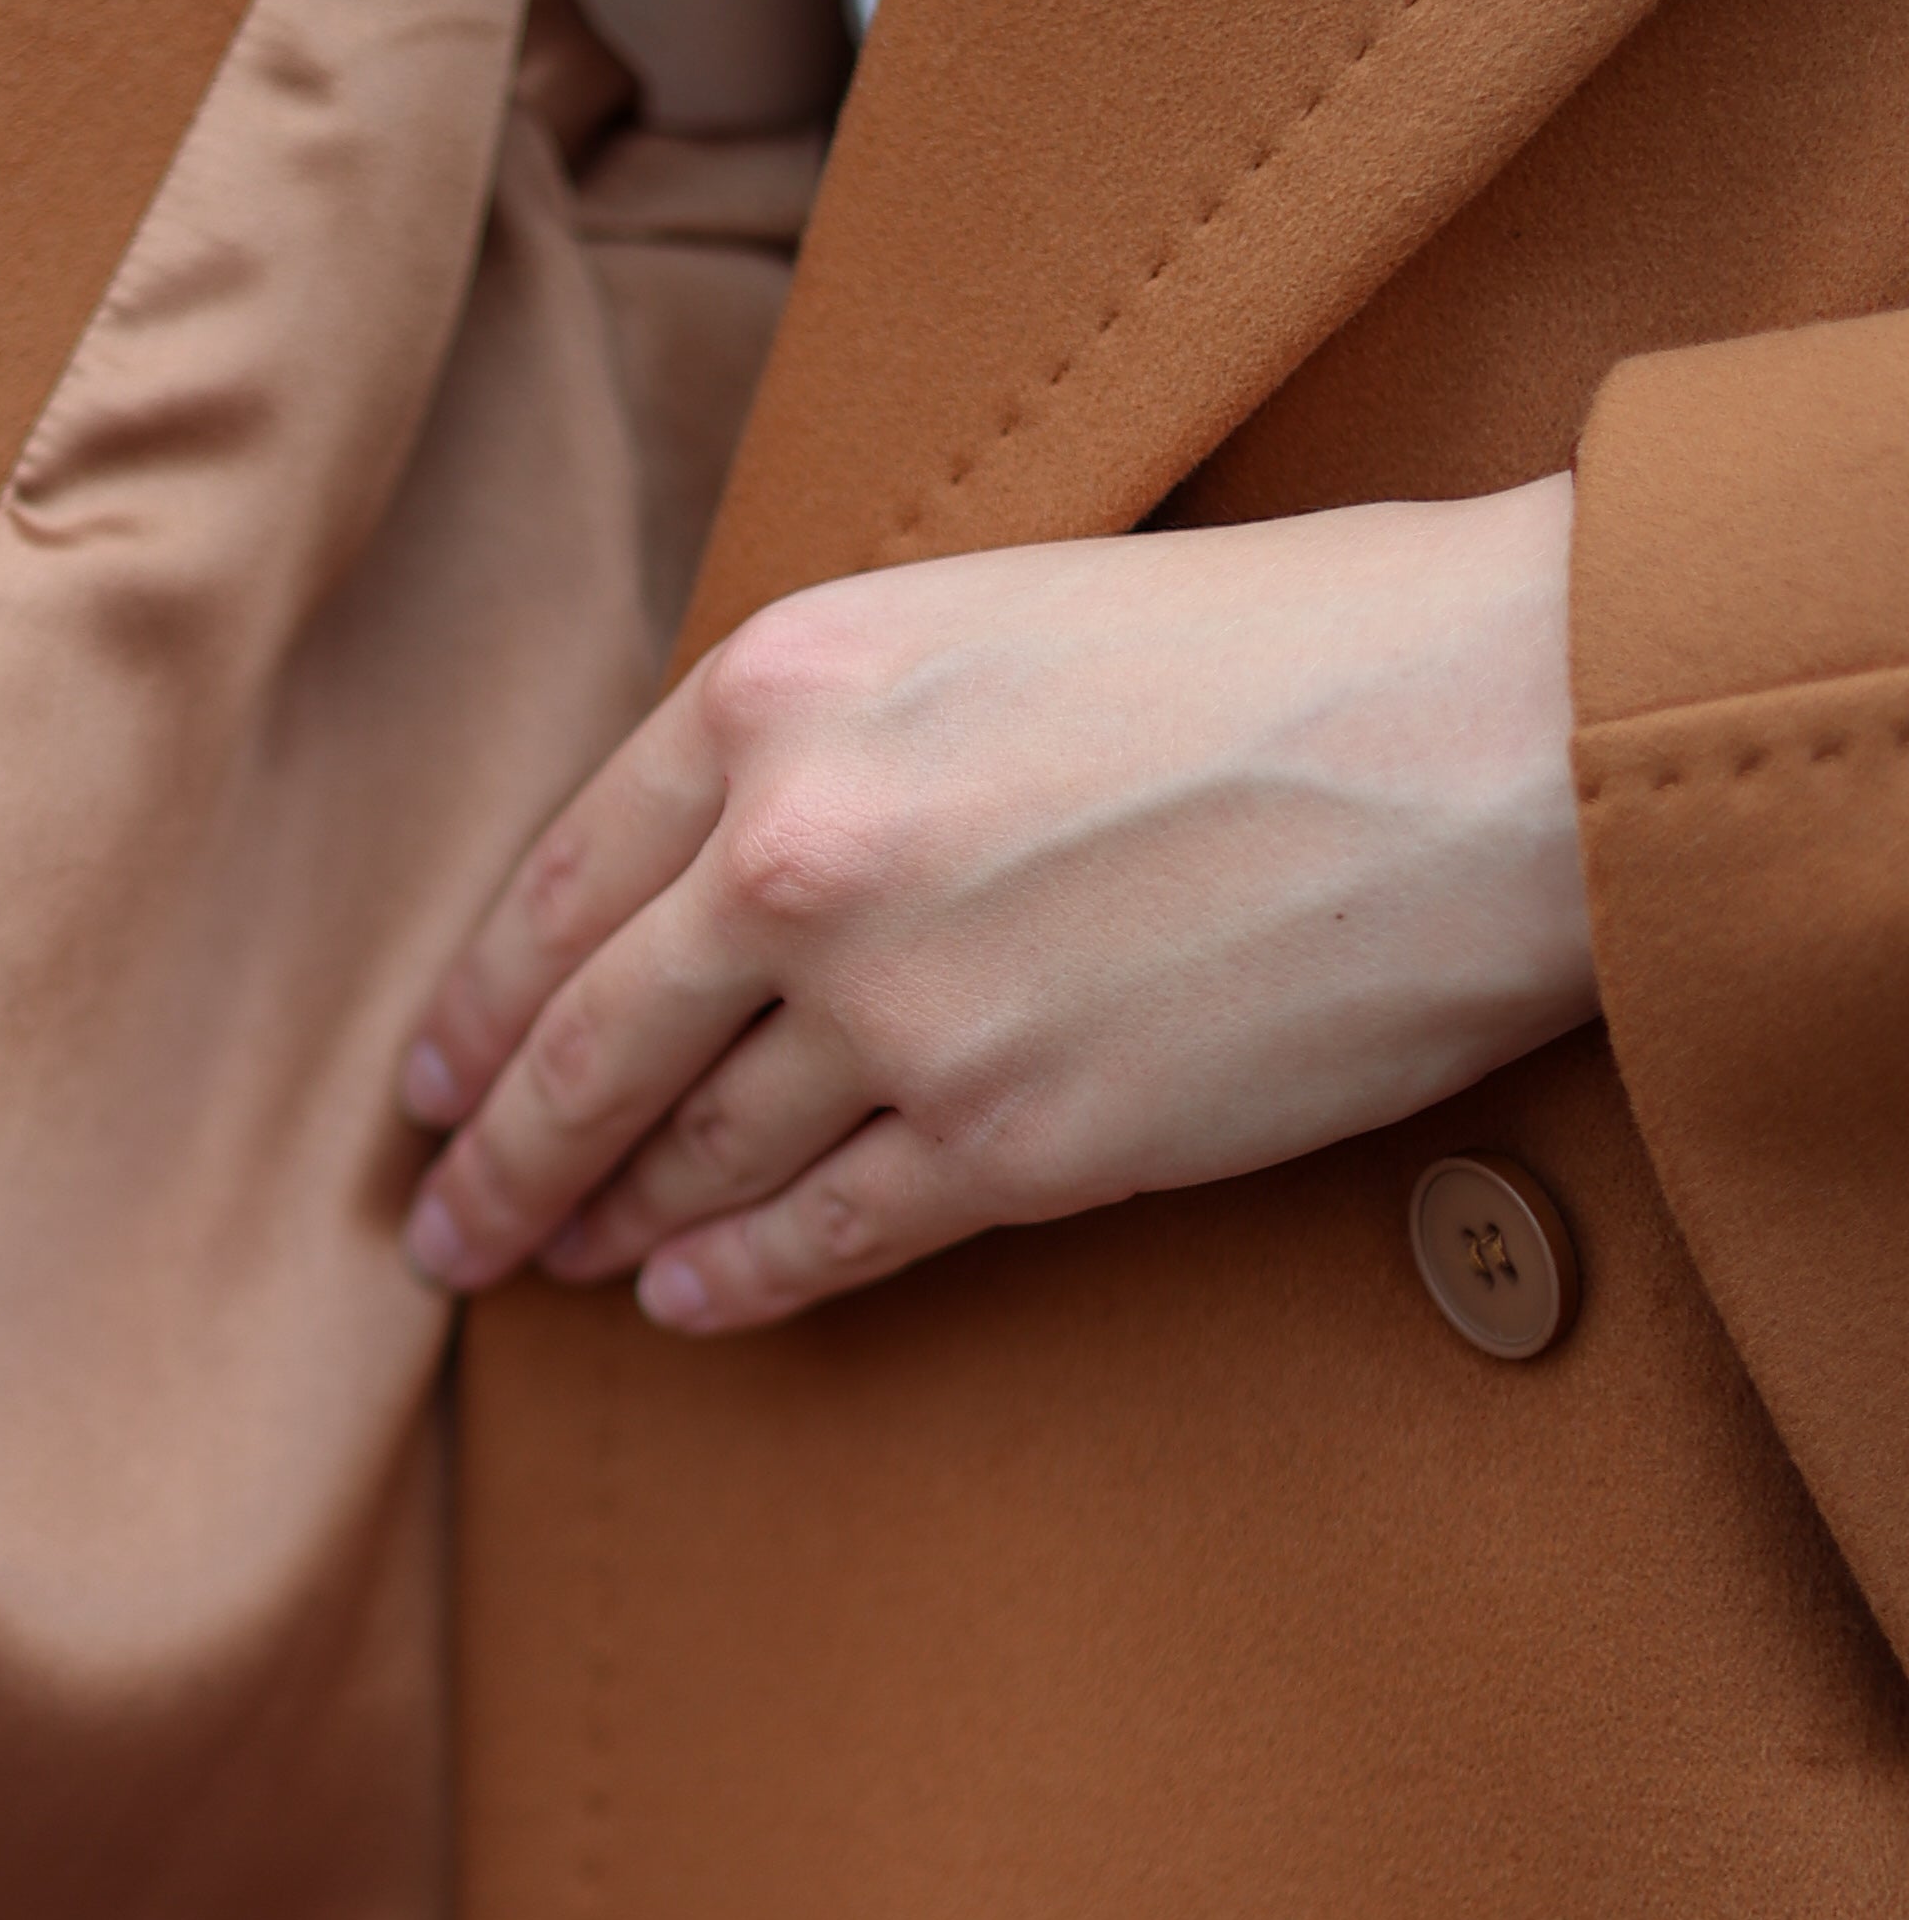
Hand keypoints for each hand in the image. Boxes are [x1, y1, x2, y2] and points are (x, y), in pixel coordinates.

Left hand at [400, 477, 1595, 1331]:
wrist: (1487, 735)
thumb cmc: (1264, 648)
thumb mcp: (978, 617)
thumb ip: (819, 731)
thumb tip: (704, 866)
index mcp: (779, 691)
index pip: (561, 885)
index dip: (477, 1005)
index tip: (431, 1077)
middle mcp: (805, 853)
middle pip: (587, 1044)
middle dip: (493, 1153)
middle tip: (436, 1227)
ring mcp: (904, 1010)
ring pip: (694, 1153)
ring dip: (607, 1223)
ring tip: (561, 1265)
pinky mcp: (1017, 1141)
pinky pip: (825, 1236)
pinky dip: (736, 1281)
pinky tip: (688, 1302)